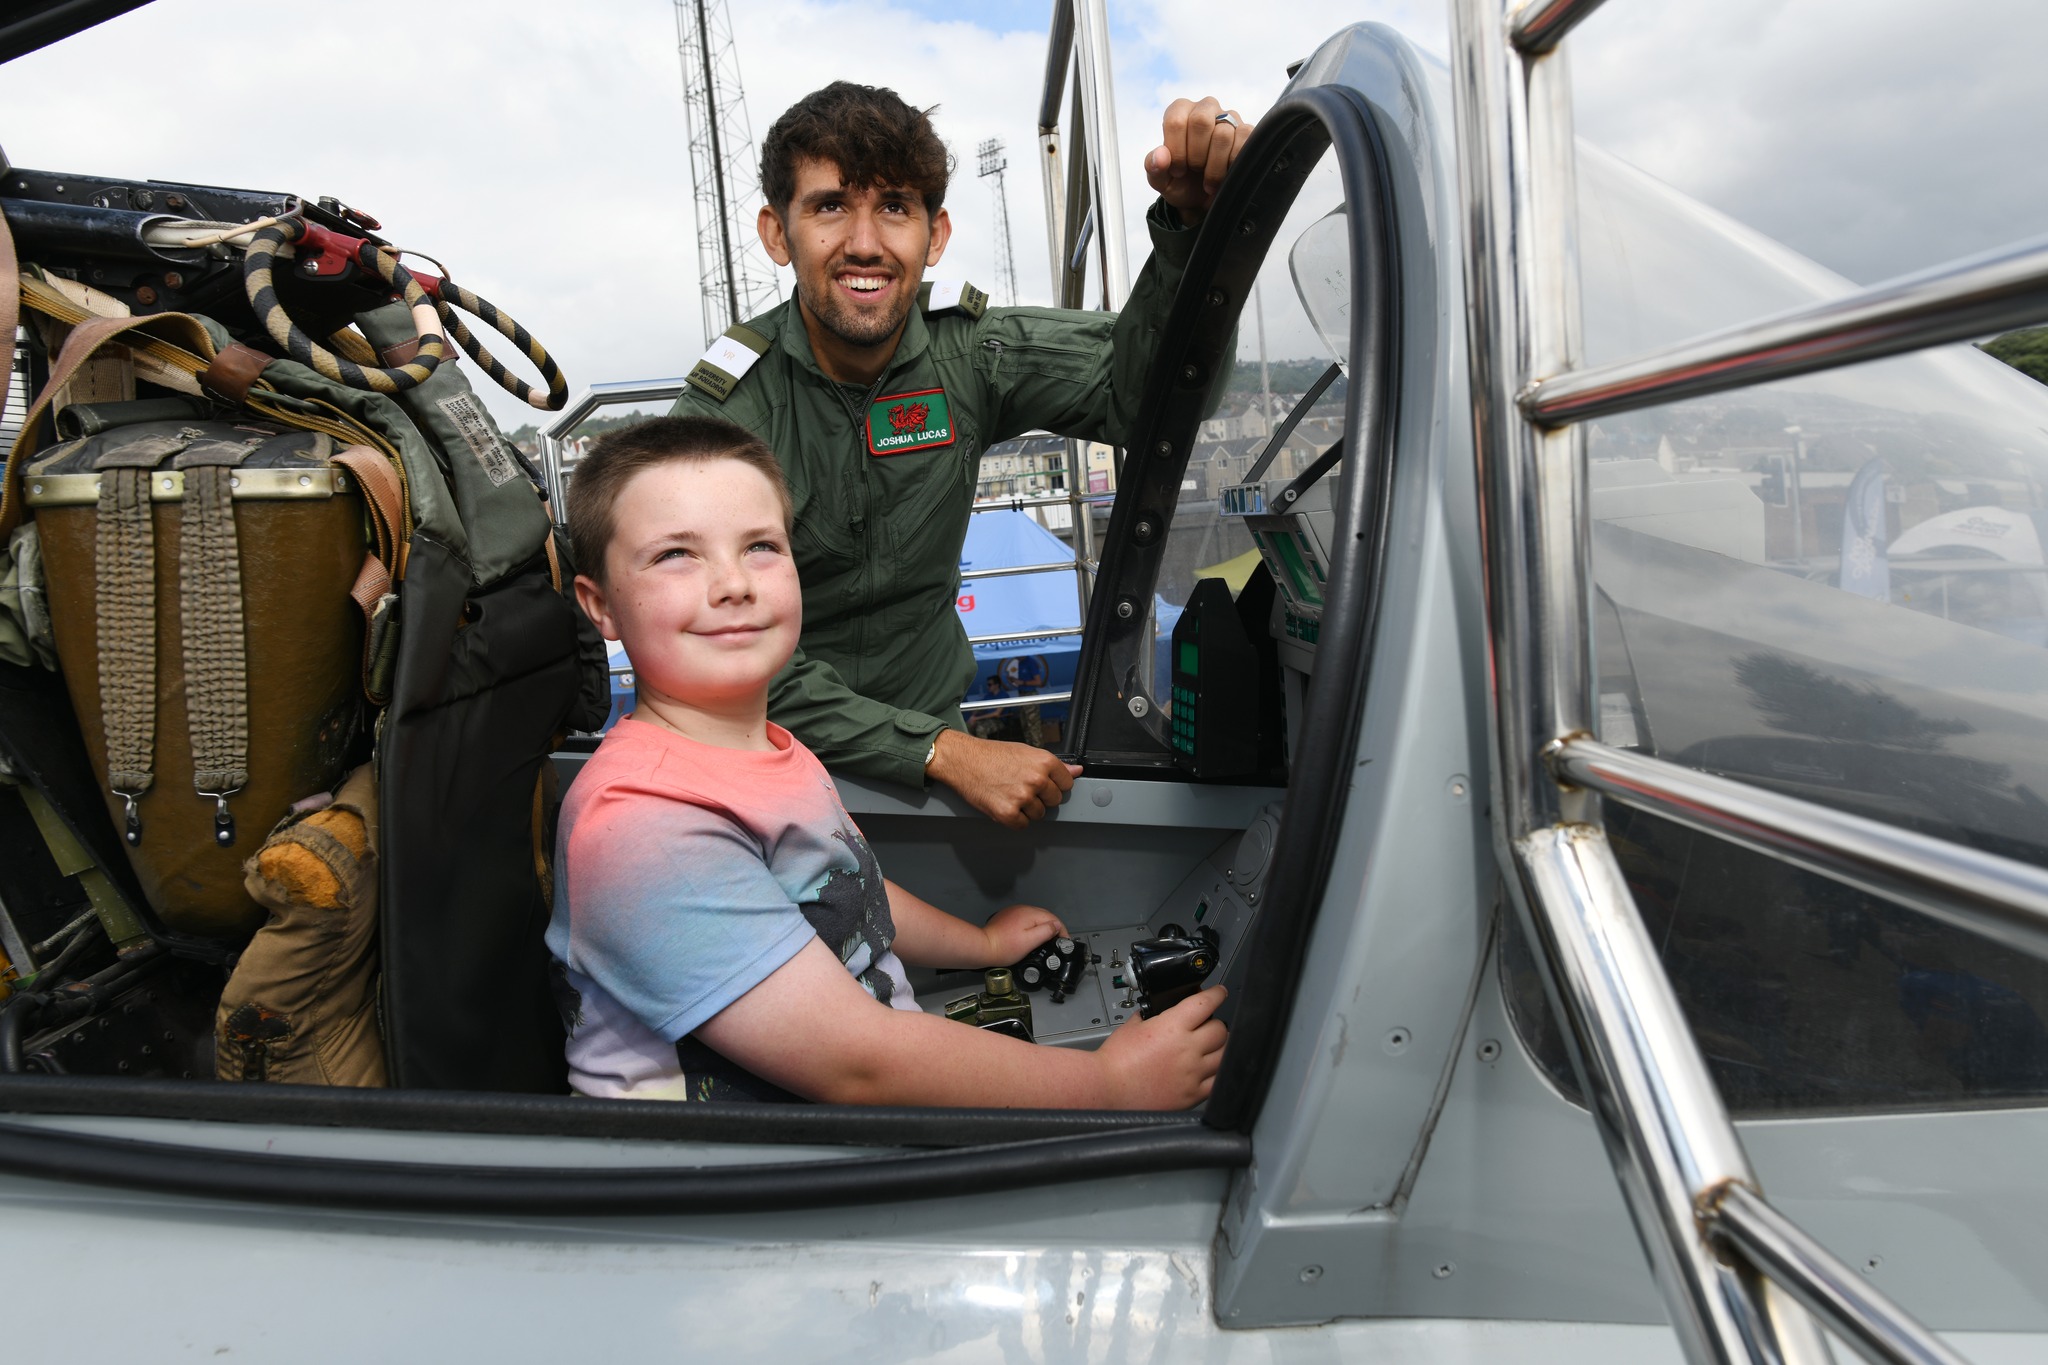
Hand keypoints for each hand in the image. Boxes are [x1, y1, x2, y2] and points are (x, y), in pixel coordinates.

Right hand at [927, 729, 1082, 828]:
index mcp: (1044, 762)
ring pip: (1039, 814)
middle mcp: (1036, 780)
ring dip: (1027, 809)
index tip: (1044, 783)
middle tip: (1022, 788)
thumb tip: (1076, 771)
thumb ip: (1053, 765)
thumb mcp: (1026, 752)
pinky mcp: (1008, 813)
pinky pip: (1023, 825)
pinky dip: (1014, 819)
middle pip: (1054, 801)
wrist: (963, 760)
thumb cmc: (991, 755)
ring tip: (1010, 794)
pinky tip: (1005, 804)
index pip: (1067, 783)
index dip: (1054, 784)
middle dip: (1042, 797)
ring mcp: (1023, 798)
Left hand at [979, 903, 1067, 966]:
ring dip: (1043, 926)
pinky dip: (1032, 926)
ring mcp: (1014, 912)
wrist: (983, 947)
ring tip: (1048, 939)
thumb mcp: (1029, 942)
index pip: (1052, 918)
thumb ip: (1045, 932)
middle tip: (1058, 941)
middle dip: (1054, 927)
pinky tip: (1032, 935)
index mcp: (1029, 913)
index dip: (1062, 930)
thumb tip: (1056, 926)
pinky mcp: (1008, 918)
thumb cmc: (1005, 947)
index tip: (1064, 941)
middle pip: (1044, 916)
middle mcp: (1022, 909)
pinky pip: (1025, 919)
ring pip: (1035, 917)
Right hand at [1095, 986, 1228, 1109]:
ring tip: (1210, 1048)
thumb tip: (1162, 1012)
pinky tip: (1209, 1070)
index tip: (1219, 993)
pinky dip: (1216, 1073)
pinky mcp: (1192, 1094)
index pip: (1206, 1003)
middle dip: (1215, 1024)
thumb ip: (1153, 1017)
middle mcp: (1187, 1049)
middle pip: (1220, 1029)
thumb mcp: (1133, 1026)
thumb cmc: (1115, 1061)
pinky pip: (1217, 1081)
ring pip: (1224, 1054)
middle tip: (1208, 1026)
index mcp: (1172, 1026)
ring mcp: (1192, 1073)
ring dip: (1219, 1048)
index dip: (1216, 994)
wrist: (1107, 1089)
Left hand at [1145, 96, 1254, 225]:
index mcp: (1180, 111)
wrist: (1203, 199)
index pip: (1176, 120)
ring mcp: (1229, 118)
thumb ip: (1153, 167)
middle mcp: (1205, 108)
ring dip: (1214, 166)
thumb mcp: (1161, 180)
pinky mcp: (1247, 131)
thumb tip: (1160, 155)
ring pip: (1223, 134)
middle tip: (1195, 170)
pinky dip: (1233, 164)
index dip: (1176, 151)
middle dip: (1196, 156)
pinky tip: (1227, 173)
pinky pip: (1245, 141)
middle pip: (1200, 121)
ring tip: (1209, 179)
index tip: (1178, 169)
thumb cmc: (1181, 182)